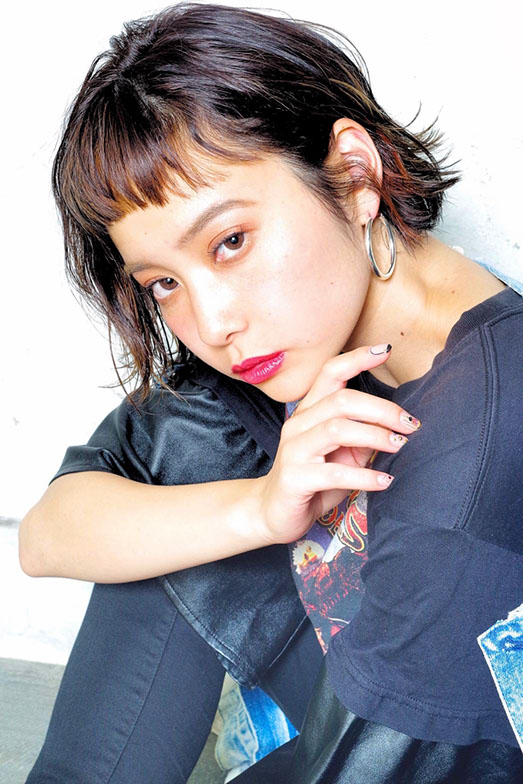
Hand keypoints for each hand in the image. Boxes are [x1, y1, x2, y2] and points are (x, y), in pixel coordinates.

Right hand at [255, 345, 420, 544]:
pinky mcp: (295, 478)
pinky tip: (386, 481)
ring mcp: (293, 449)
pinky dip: (365, 476)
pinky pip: (334, 473)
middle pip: (342, 400)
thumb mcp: (343, 455)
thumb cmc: (313, 480)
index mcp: (310, 411)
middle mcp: (298, 424)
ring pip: (337, 429)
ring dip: (375, 435)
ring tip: (400, 447)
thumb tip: (396, 427)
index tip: (385, 350)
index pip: (330, 372)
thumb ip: (363, 437)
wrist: (273, 513)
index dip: (357, 358)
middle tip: (410, 425)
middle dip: (382, 409)